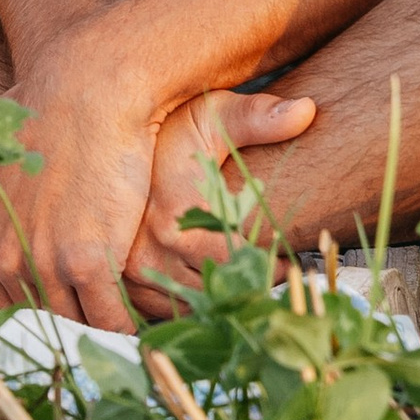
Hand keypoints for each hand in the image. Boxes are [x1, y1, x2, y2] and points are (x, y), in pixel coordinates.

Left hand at [0, 84, 160, 331]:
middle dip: (65, 321)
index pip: (1, 298)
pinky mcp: (87, 263)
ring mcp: (44, 263)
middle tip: (92, 323)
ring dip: (96, 329)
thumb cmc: (42, 105)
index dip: (33, 304)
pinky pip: (107, 317)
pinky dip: (124, 325)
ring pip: (73, 321)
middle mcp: (3, 256)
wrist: (89, 90)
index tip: (58, 305)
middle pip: (37, 315)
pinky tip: (138, 321)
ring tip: (120, 328)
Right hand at [118, 85, 318, 314]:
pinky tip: (203, 287)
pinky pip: (157, 310)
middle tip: (268, 279)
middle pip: (211, 291)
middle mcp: (148, 250)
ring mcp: (128, 270)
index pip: (232, 264)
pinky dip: (182, 304)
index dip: (265, 268)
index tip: (285, 266)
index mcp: (175, 217)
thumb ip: (259, 116)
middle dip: (242, 288)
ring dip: (213, 301)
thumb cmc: (172, 127)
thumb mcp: (213, 114)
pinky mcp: (117, 280)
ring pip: (184, 307)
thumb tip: (307, 109)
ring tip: (239, 285)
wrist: (111, 134)